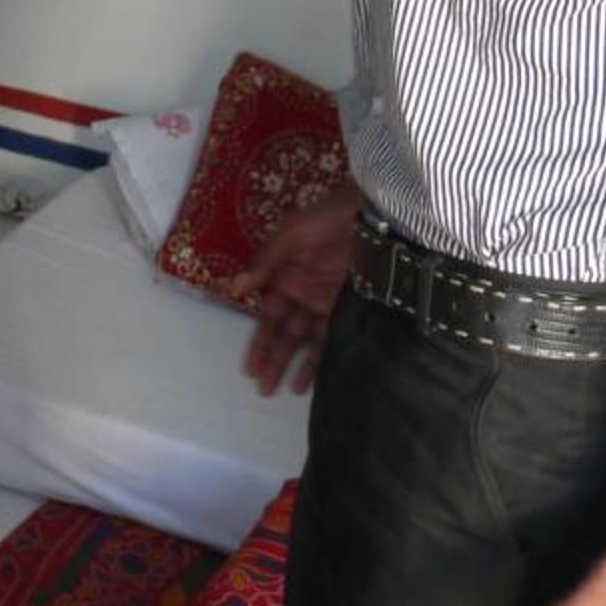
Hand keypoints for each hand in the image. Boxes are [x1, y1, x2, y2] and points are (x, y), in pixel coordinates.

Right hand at [227, 187, 355, 396]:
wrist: (372, 215)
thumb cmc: (326, 218)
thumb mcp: (289, 234)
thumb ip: (264, 262)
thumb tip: (233, 287)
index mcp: (285, 276)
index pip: (268, 318)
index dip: (259, 342)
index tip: (250, 367)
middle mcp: (303, 294)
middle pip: (285, 334)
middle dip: (273, 360)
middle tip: (262, 388)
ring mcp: (327, 303)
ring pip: (306, 341)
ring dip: (293, 365)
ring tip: (281, 390)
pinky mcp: (349, 307)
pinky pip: (332, 337)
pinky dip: (320, 358)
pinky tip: (311, 378)